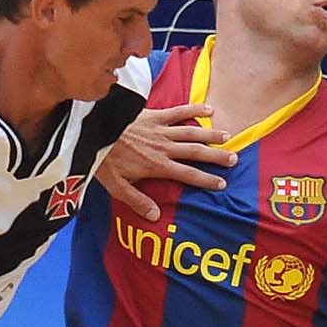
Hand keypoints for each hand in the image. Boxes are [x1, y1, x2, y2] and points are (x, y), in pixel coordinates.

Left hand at [94, 103, 234, 222]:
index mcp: (157, 166)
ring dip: (211, 135)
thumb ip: (137, 201)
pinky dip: (194, 109)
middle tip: (234, 160)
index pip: (188, 175)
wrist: (93, 130)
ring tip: (228, 137)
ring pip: (192, 132)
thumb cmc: (103, 159)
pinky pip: (178, 111)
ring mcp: (160, 129)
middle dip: (216, 157)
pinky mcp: (154, 115)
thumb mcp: (117, 186)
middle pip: (196, 152)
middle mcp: (164, 148)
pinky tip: (208, 109)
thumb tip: (156, 216)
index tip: (221, 184)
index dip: (206, 180)